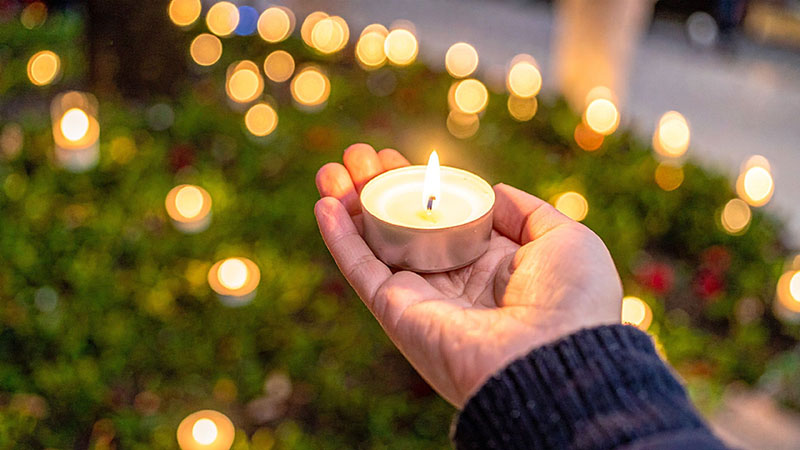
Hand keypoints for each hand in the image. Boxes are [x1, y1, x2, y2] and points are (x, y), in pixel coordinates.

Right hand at [314, 144, 621, 407]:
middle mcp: (453, 282)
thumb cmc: (571, 301)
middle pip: (403, 227)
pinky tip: (324, 205)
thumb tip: (493, 190)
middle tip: (359, 155)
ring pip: (374, 244)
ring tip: (330, 170)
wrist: (554, 359)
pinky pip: (361, 270)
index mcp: (492, 267)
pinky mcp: (397, 310)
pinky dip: (339, 239)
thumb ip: (527, 211)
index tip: (398, 158)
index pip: (444, 219)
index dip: (419, 188)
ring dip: (349, 206)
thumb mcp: (565, 239)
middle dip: (378, 189)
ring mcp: (422, 297)